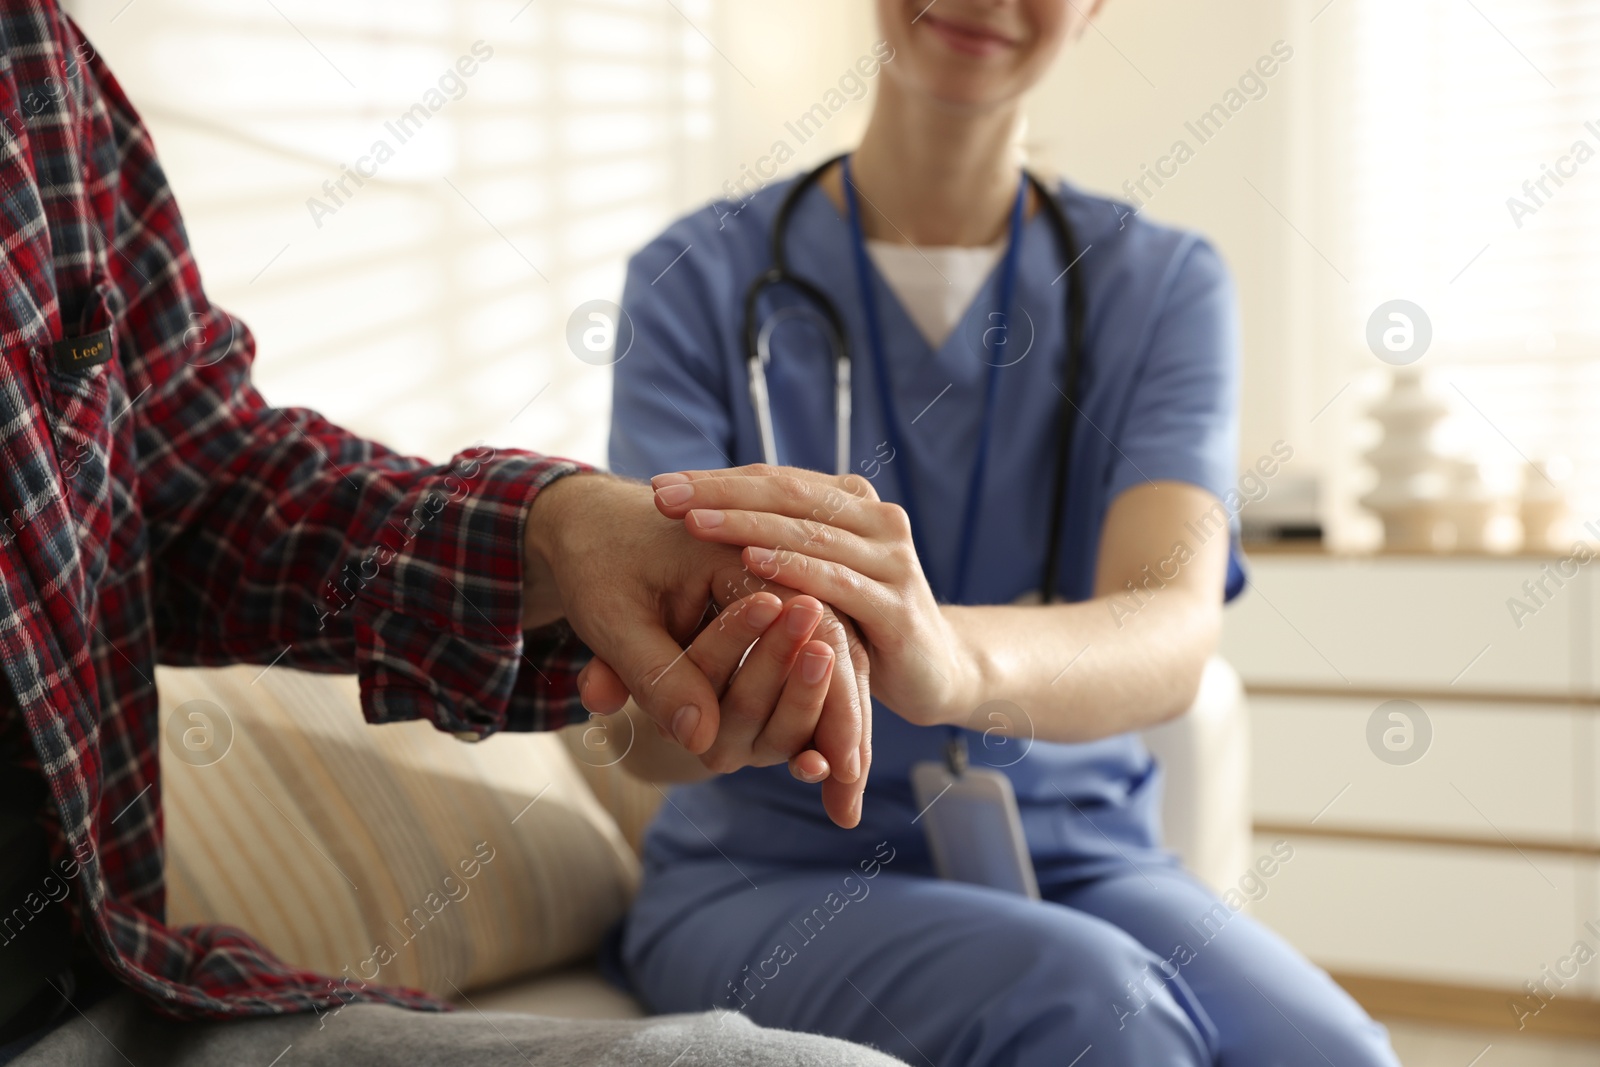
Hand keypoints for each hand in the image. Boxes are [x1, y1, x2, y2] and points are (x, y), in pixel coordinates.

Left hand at [522, 472, 871, 826]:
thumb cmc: (597, 564)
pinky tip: (813, 762)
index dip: (823, 699)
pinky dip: (803, 706)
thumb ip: (658, 677)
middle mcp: (774, 567)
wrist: (589, 522)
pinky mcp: (767, 615)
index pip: (809, 627)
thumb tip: (702, 742)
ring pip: (821, 660)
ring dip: (828, 718)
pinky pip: (796, 661)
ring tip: (837, 778)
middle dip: (840, 719)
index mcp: (743, 551)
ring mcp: (775, 592)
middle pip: (829, 647)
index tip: (835, 765)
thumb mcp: (614, 618)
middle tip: (847, 776)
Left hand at [651, 465, 977, 727]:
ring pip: (808, 532)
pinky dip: (792, 569)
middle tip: (662, 496)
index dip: (715, 481)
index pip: (773, 479)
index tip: (657, 488)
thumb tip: (696, 512)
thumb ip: (775, 541)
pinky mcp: (898, 607)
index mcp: (850, 500)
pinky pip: (836, 582)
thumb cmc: (856, 621)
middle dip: (720, 494)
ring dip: (746, 525)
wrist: (936, 672)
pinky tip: (749, 563)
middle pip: (787, 495)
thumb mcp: (816, 574)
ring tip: (693, 522)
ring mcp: (891, 559)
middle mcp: (876, 518)